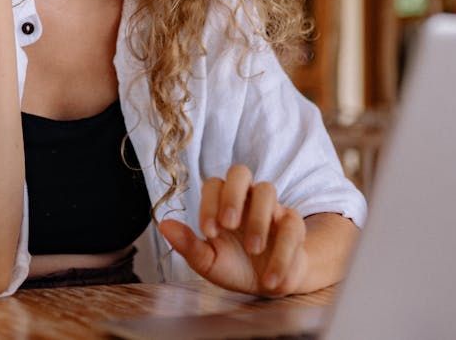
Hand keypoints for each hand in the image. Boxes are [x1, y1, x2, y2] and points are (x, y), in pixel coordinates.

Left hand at [158, 165, 308, 295]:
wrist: (268, 284)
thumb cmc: (234, 266)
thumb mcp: (209, 261)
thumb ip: (188, 244)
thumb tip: (163, 224)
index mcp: (222, 203)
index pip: (213, 185)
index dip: (209, 204)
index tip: (208, 232)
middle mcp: (246, 198)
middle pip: (240, 172)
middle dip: (233, 195)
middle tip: (229, 224)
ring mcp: (271, 207)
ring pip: (267, 190)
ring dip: (259, 220)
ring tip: (253, 250)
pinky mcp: (293, 224)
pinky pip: (291, 225)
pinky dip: (282, 253)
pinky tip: (270, 279)